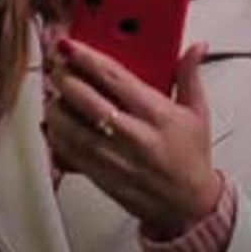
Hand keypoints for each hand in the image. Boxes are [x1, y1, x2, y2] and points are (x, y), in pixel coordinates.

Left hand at [45, 38, 220, 237]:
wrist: (189, 206)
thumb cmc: (191, 159)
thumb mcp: (197, 113)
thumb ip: (190, 75)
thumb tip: (195, 48)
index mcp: (158, 115)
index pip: (116, 78)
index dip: (88, 58)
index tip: (71, 46)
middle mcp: (136, 136)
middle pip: (89, 102)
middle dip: (66, 80)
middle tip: (57, 67)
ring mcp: (117, 159)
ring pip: (74, 130)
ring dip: (57, 109)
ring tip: (53, 96)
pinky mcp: (103, 178)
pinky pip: (71, 155)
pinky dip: (57, 138)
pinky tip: (54, 125)